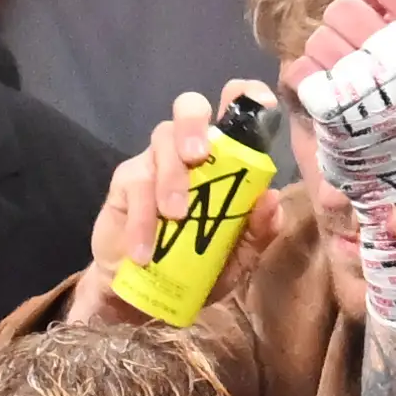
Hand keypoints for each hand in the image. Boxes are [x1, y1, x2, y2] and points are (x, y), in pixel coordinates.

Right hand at [70, 80, 288, 325]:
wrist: (146, 299)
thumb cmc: (198, 268)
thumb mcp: (237, 258)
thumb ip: (257, 232)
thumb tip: (270, 198)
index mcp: (224, 159)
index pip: (236, 111)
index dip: (246, 96)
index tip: (257, 101)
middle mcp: (188, 150)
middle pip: (190, 107)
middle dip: (194, 124)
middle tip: (198, 156)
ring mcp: (155, 162)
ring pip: (161, 141)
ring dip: (170, 177)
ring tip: (176, 217)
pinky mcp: (126, 183)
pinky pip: (135, 184)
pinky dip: (142, 218)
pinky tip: (145, 249)